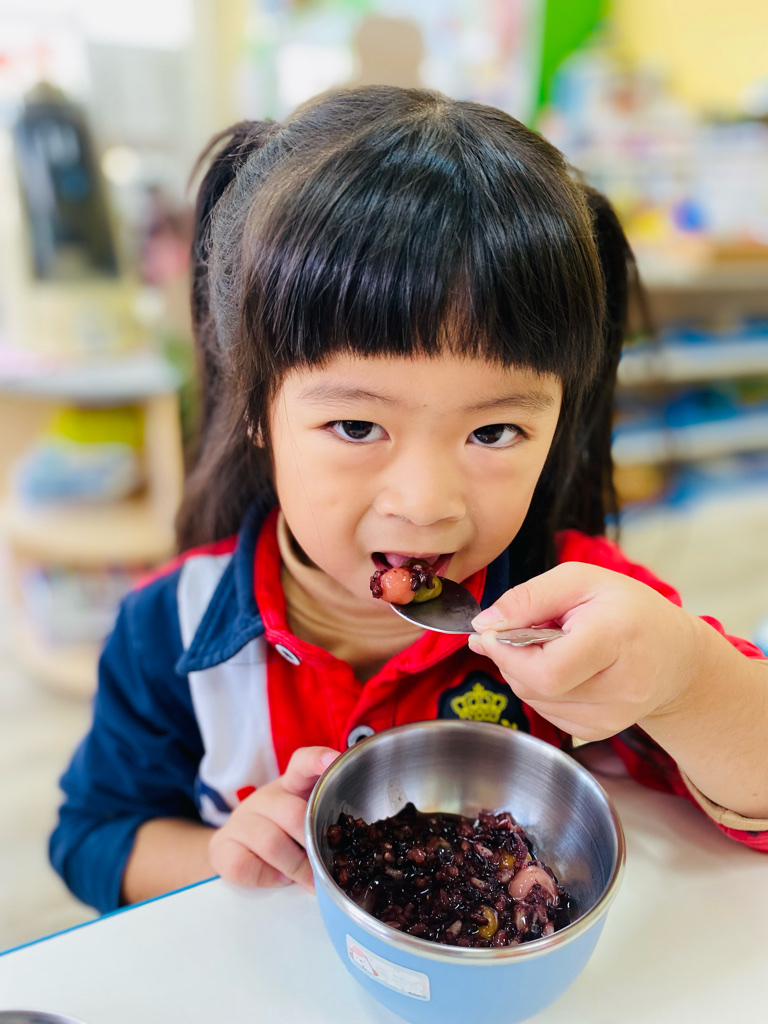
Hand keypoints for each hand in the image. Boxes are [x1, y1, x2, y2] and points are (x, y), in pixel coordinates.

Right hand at [209, 745, 339, 890]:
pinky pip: (246, 865)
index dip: (318, 759)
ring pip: (272, 843)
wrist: (234, 849)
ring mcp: (241, 820)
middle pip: (294, 814)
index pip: (302, 763)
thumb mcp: (304, 821)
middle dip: (314, 846)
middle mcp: (265, 798)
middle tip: (328, 869)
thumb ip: (325, 823)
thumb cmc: (281, 834)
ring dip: (296, 868)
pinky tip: (277, 878)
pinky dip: (268, 878)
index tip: (334, 760)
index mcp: (290, 786)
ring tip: (308, 881)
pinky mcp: (222, 846)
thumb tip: (358, 847)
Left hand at [468, 562, 704, 742]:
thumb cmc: (627, 609)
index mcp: (615, 638)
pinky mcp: (601, 730)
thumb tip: (484, 624)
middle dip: (509, 658)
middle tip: (515, 631)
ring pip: (536, 700)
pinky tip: (560, 666)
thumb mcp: (580, 580)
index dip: (506, 653)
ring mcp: (612, 716)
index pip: (546, 668)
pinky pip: (547, 712)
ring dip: (523, 672)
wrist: (675, 655)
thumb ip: (528, 597)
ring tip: (549, 645)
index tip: (489, 632)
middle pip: (536, 686)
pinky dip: (538, 688)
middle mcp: (620, 687)